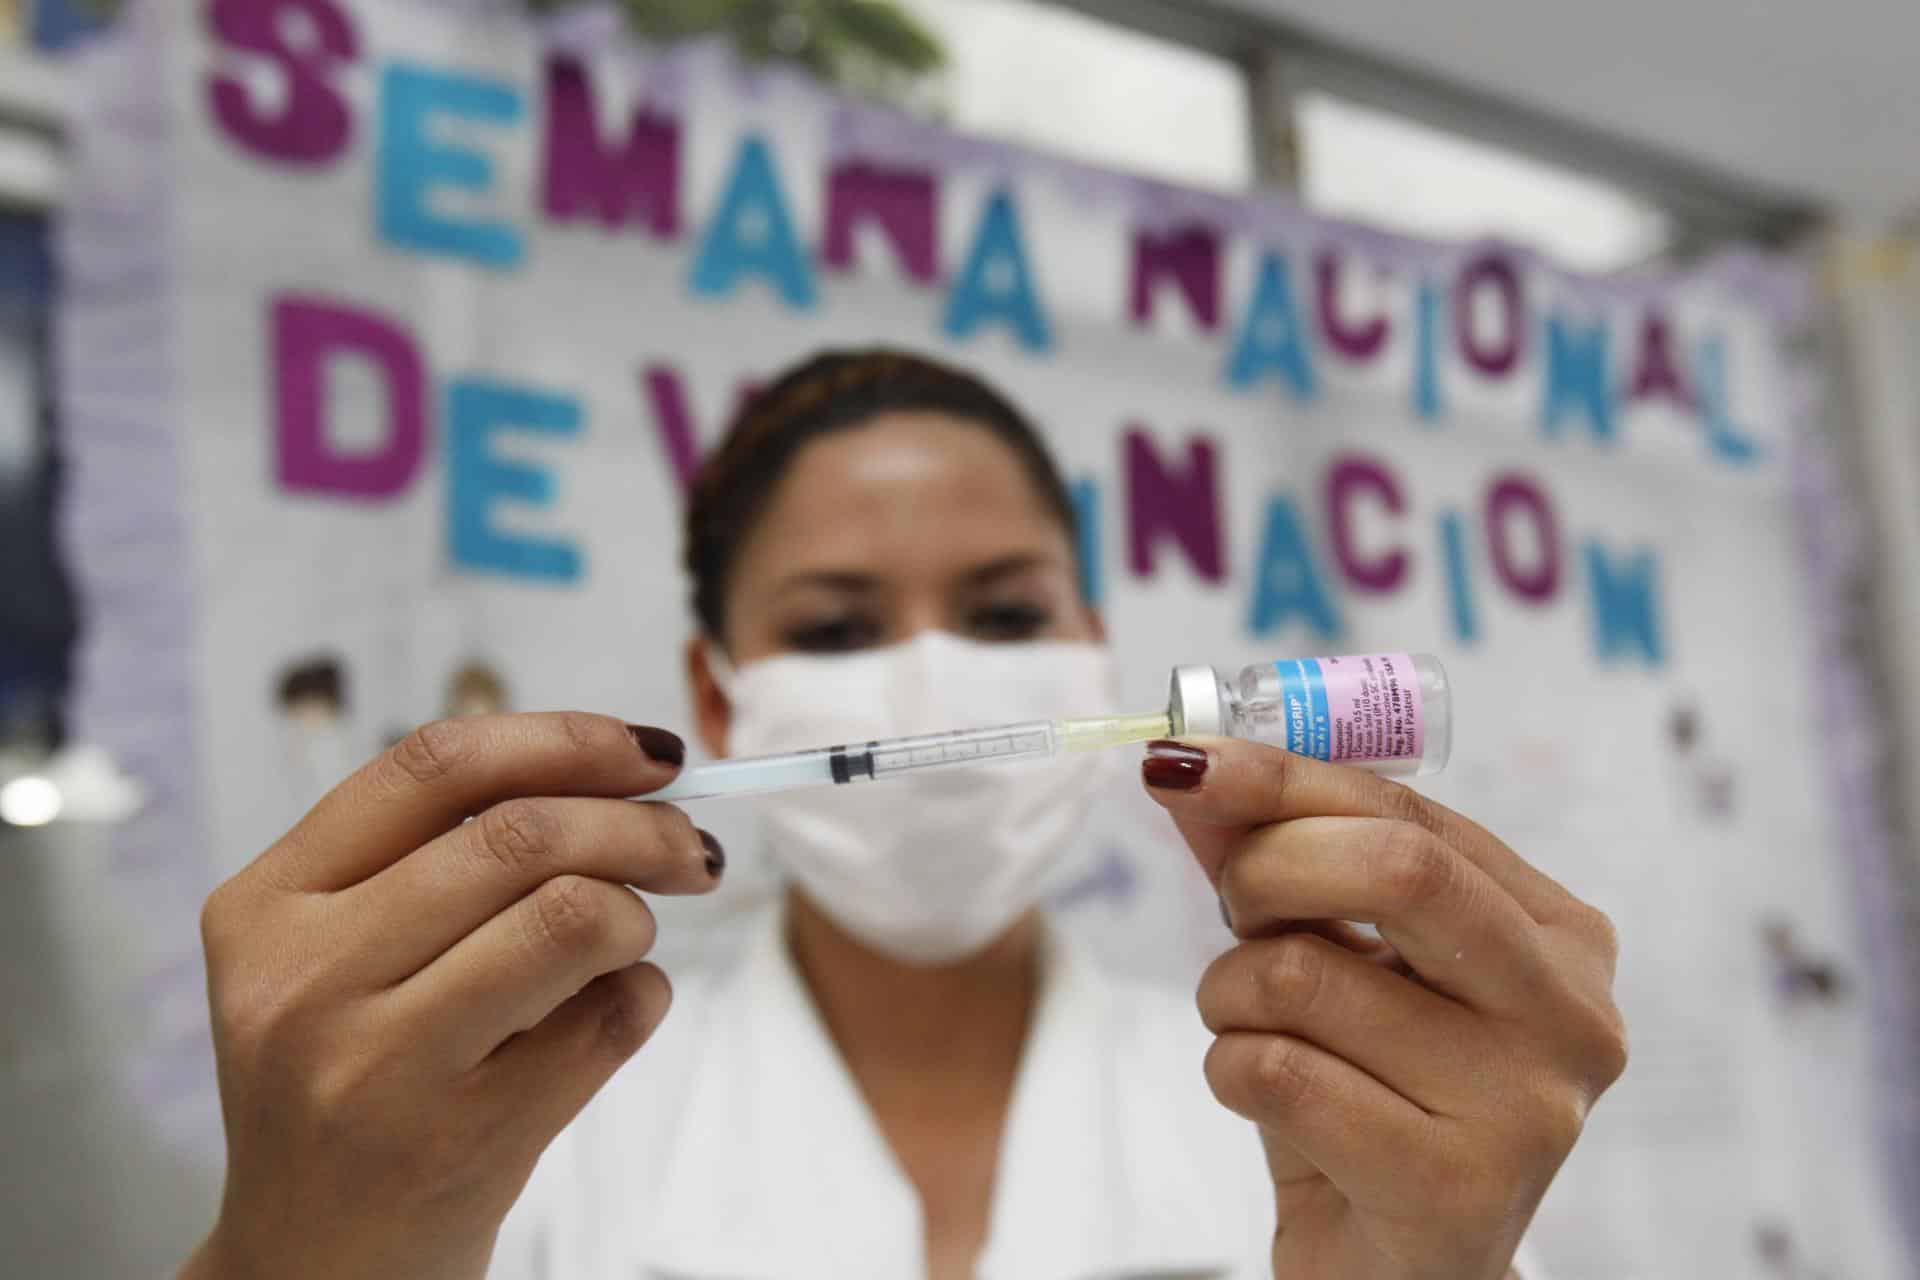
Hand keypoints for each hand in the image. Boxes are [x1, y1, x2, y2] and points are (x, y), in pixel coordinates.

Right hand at [182, 713, 719, 1279]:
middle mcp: (306, 980)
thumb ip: (438, 857)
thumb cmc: (349, 1078)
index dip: (563, 740)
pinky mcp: (463, 1141)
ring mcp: (380, 1067)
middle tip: (689, 849)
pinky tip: (611, 1013)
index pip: (434, 768)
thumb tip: (619, 768)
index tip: (650, 751)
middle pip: (523, 836)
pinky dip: (642, 998)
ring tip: (629, 937)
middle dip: (641, 826)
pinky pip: (611, 1019)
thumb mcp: (335, 956)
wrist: (313, 1260)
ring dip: (637, 913)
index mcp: (269, 905)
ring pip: (574, 915)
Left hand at [1142, 738, 1625, 1279]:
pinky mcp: (1461, 1193)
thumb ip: (1272, 856)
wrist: (1392, 1270)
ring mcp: (1531, 1109)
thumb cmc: (1363, 1095)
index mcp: (1559, 935)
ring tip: (1256, 1033)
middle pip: (1396, 868)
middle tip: (1232, 915)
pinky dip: (1232, 1071)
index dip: (1286, 775)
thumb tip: (1189, 762)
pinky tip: (1271, 1104)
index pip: (1412, 813)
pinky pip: (1279, 1073)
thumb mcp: (1329, 959)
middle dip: (1267, 869)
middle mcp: (1572, 1014)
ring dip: (1230, 995)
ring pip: (1305, 977)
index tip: (1186, 756)